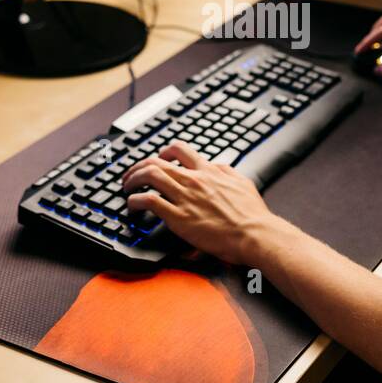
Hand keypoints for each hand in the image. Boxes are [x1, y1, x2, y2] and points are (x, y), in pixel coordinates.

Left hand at [121, 142, 292, 264]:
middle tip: (132, 175)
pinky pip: (149, 200)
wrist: (254, 233)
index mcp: (208, 171)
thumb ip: (227, 172)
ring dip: (132, 179)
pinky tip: (132, 205)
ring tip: (127, 187)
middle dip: (139, 166)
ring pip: (149, 175)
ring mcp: (184, 197)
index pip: (179, 149)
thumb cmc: (251, 214)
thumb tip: (218, 166)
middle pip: (156, 161)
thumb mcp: (242, 183)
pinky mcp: (178, 217)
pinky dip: (135, 200)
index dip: (163, 152)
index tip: (158, 158)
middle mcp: (193, 180)